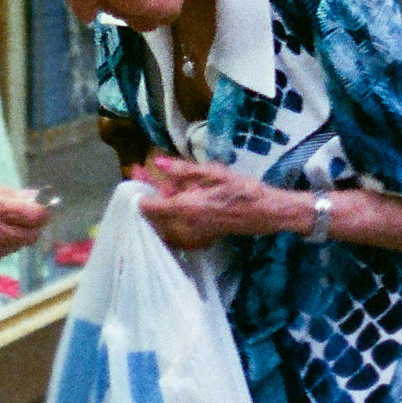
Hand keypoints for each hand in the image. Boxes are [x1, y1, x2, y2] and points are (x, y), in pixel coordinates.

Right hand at [0, 178, 48, 271]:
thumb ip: (3, 193)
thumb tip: (30, 197)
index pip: (36, 215)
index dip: (39, 211)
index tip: (35, 208)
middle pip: (32, 234)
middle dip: (29, 225)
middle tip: (19, 218)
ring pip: (17, 245)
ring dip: (14, 236)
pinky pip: (1, 254)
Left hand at [135, 157, 310, 249]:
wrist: (265, 213)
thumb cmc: (242, 190)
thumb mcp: (213, 173)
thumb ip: (183, 170)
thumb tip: (158, 162)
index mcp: (185, 208)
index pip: (149, 206)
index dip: (138, 192)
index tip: (136, 175)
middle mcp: (184, 226)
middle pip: (152, 216)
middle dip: (145, 195)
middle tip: (142, 174)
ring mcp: (191, 236)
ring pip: (161, 225)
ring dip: (155, 207)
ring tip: (155, 185)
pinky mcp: (199, 240)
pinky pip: (174, 232)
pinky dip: (167, 217)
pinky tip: (172, 200)